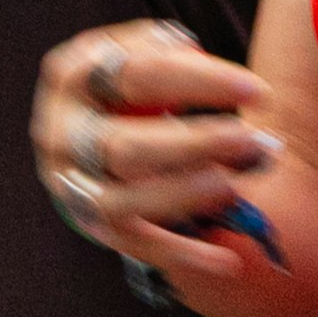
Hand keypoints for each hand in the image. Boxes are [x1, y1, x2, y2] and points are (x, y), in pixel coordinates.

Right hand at [25, 19, 280, 285]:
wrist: (88, 125)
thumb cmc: (131, 84)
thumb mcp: (143, 55)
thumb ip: (178, 59)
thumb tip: (231, 86)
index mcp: (73, 75)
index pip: (135, 75)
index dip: (198, 81)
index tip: (257, 91)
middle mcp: (60, 132)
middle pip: (122, 147)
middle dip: (193, 145)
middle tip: (251, 142)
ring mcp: (69, 183)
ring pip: (120, 202)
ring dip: (181, 197)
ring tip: (233, 187)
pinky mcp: (89, 221)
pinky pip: (134, 244)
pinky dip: (180, 255)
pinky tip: (227, 261)